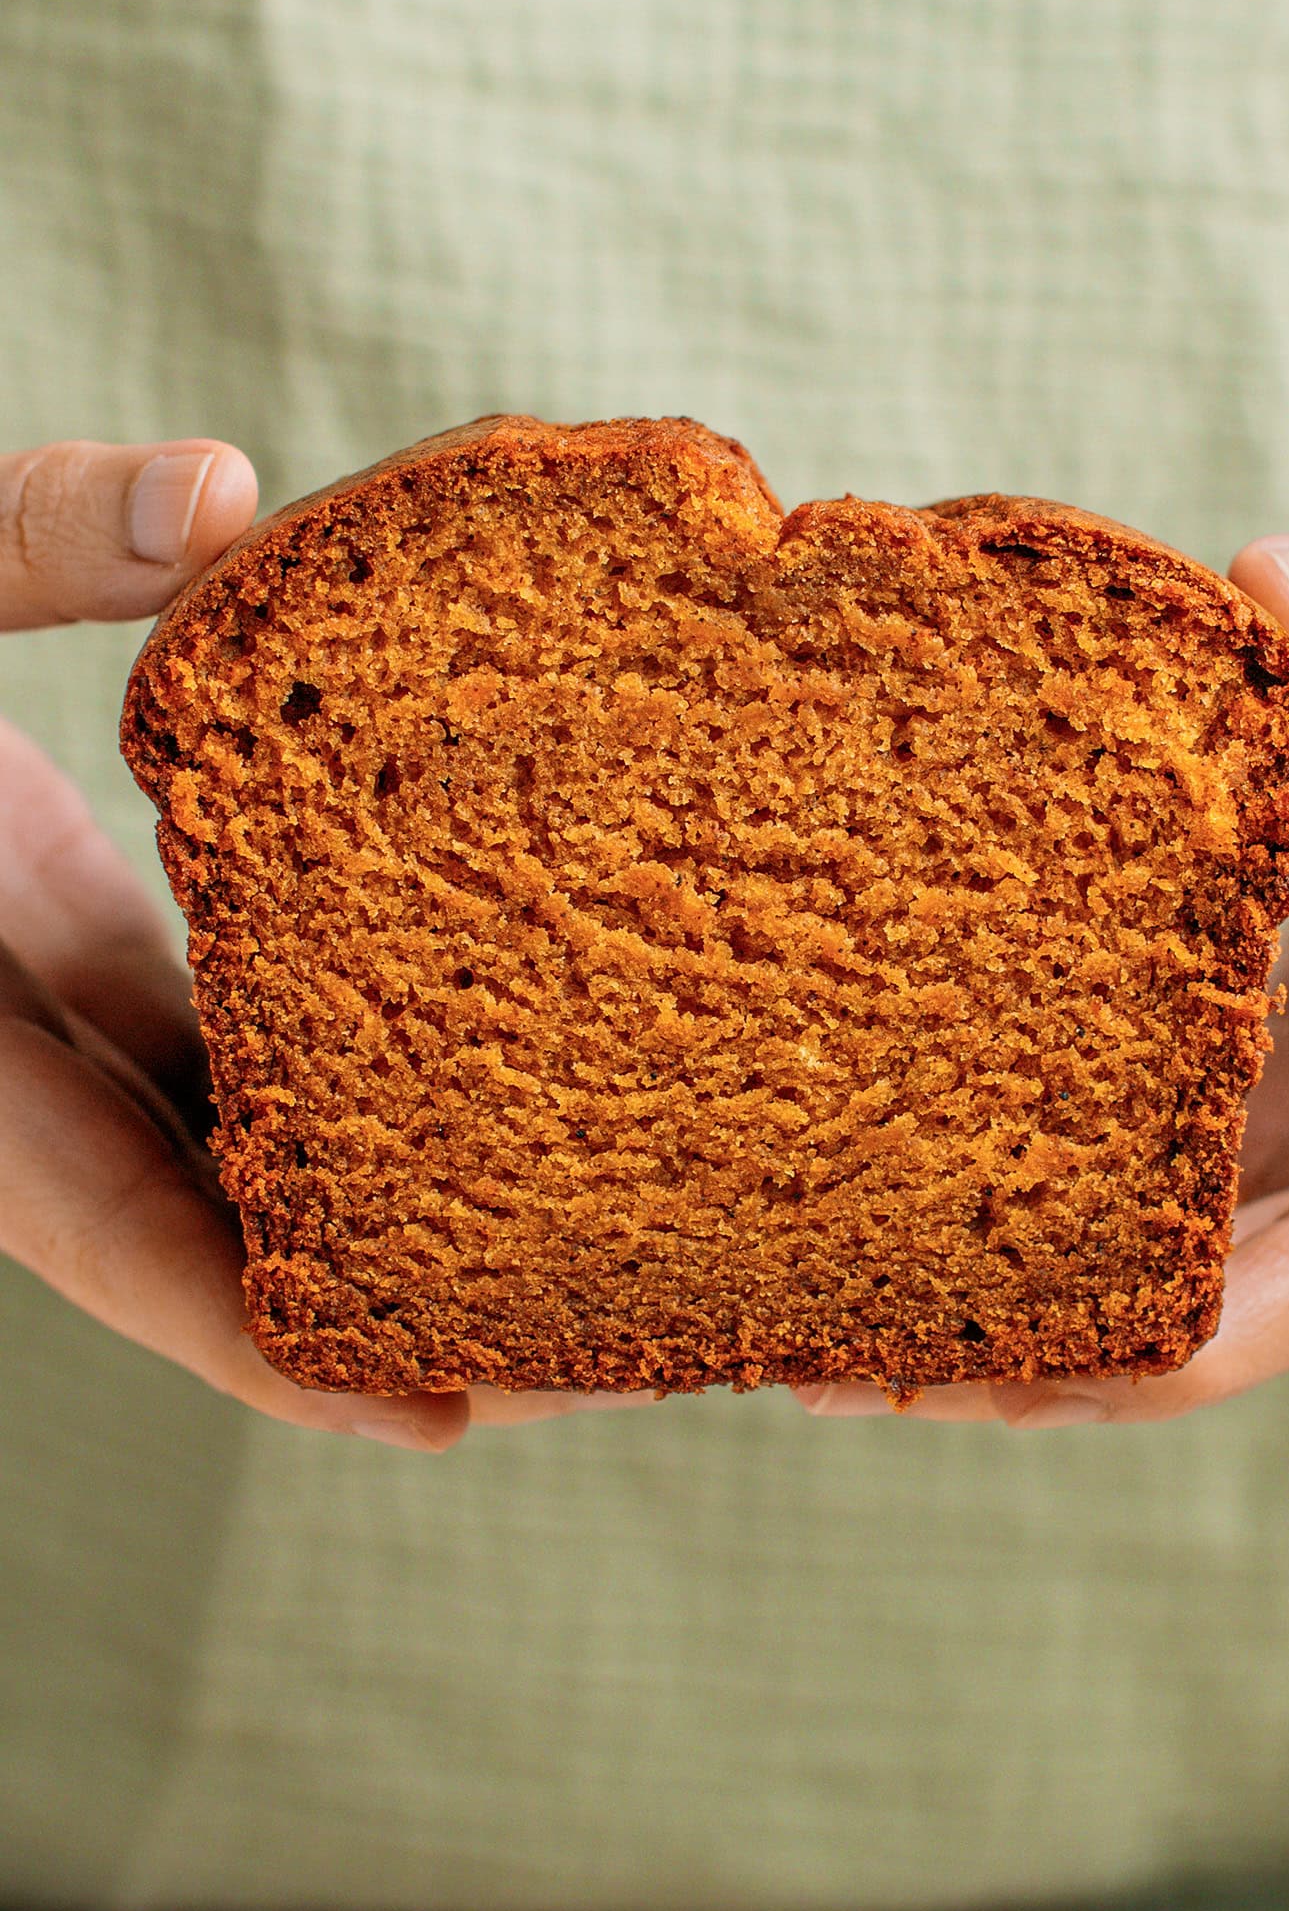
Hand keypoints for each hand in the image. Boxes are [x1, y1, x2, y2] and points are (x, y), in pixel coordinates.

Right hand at [0, 439, 641, 1447]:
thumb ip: (23, 539)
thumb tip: (218, 494)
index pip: (119, 1237)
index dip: (271, 1347)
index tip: (441, 1416)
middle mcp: (7, 1070)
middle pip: (223, 1238)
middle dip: (400, 1305)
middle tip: (606, 1340)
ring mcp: (44, 1022)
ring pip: (234, 1155)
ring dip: (394, 1205)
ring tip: (597, 1219)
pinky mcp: (79, 951)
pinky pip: (223, 1056)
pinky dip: (344, 1081)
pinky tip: (503, 1065)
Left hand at [797, 518, 1288, 1427]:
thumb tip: (1267, 589)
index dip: (1197, 1338)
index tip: (1015, 1374)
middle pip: (1228, 1284)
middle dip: (1047, 1343)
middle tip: (834, 1365)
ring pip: (1186, 1215)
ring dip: (1025, 1258)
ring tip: (828, 1279)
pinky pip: (1176, 1116)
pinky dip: (1058, 1137)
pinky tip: (914, 1127)